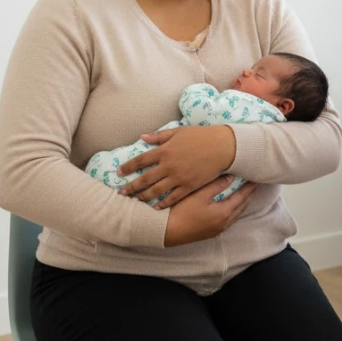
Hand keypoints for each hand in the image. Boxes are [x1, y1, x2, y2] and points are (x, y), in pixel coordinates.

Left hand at [118, 126, 235, 208]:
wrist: (222, 147)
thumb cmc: (201, 136)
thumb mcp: (178, 132)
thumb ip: (159, 136)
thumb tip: (142, 137)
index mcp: (164, 151)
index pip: (140, 161)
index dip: (128, 167)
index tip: (119, 173)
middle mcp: (168, 165)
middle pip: (145, 179)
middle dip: (131, 187)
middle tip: (121, 193)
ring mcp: (178, 177)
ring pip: (156, 191)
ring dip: (144, 197)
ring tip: (135, 201)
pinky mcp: (189, 186)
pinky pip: (173, 198)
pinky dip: (163, 204)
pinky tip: (156, 208)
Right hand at [163, 177, 258, 246]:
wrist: (164, 231)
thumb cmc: (181, 211)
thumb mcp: (199, 194)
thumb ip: (217, 184)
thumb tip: (231, 177)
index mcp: (224, 214)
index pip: (242, 197)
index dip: (250, 187)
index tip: (256, 178)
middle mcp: (223, 224)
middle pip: (241, 207)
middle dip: (248, 195)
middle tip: (254, 184)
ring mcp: (216, 230)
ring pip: (234, 214)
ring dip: (240, 203)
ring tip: (244, 193)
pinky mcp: (209, 232)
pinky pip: (227, 219)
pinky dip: (232, 210)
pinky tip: (228, 205)